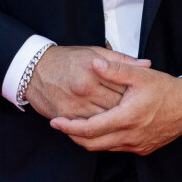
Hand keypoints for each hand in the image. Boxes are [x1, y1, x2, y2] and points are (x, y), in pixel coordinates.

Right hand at [25, 45, 150, 120]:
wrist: (35, 70)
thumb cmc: (67, 59)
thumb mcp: (94, 51)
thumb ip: (121, 60)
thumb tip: (147, 64)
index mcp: (93, 70)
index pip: (122, 85)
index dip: (135, 93)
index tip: (144, 96)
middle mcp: (84, 89)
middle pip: (115, 105)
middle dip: (128, 109)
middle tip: (140, 112)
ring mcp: (75, 105)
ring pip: (103, 119)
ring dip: (115, 121)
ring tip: (127, 121)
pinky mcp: (66, 117)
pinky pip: (87, 128)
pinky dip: (99, 129)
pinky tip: (109, 128)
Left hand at [50, 58, 181, 154]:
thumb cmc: (165, 89)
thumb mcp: (141, 75)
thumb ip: (116, 69)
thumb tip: (95, 63)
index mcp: (127, 118)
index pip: (91, 129)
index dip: (70, 127)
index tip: (56, 122)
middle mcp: (130, 136)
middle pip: (92, 143)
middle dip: (73, 135)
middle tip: (60, 125)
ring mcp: (136, 145)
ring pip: (103, 148)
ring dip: (87, 139)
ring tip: (74, 126)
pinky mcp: (141, 149)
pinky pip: (116, 148)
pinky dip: (102, 141)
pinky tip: (99, 128)